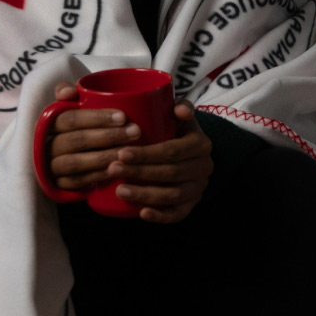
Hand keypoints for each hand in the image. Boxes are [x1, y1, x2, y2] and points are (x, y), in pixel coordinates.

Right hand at [45, 86, 138, 193]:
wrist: (60, 155)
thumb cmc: (73, 125)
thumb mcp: (67, 106)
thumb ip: (65, 92)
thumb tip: (69, 92)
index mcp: (48, 123)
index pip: (70, 118)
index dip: (96, 118)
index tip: (123, 116)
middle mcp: (46, 145)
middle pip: (76, 140)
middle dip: (108, 136)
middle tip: (135, 132)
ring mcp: (51, 167)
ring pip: (76, 163)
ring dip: (104, 157)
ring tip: (128, 151)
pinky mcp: (58, 184)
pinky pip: (77, 182)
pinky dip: (97, 176)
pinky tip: (115, 169)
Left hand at [45, 91, 214, 223]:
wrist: (193, 154)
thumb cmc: (172, 130)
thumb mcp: (171, 113)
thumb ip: (159, 100)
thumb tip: (156, 102)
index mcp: (199, 142)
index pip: (172, 150)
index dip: (146, 153)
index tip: (120, 152)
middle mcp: (203, 166)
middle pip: (170, 173)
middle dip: (140, 172)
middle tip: (112, 169)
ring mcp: (198, 188)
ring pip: (172, 195)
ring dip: (145, 194)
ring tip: (119, 190)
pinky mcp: (192, 205)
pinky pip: (178, 214)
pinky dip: (160, 215)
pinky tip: (141, 213)